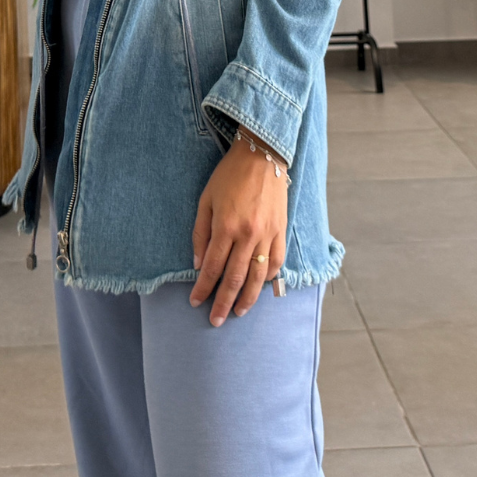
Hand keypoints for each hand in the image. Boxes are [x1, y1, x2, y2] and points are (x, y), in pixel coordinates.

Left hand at [189, 128, 287, 326]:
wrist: (262, 156)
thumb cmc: (228, 176)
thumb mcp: (206, 200)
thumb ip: (200, 234)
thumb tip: (199, 265)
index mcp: (226, 226)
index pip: (213, 267)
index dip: (203, 288)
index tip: (195, 302)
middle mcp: (248, 235)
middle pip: (234, 278)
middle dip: (223, 302)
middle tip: (215, 320)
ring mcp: (267, 234)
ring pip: (257, 276)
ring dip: (247, 298)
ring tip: (238, 312)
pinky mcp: (281, 230)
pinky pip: (276, 261)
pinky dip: (268, 277)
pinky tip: (259, 286)